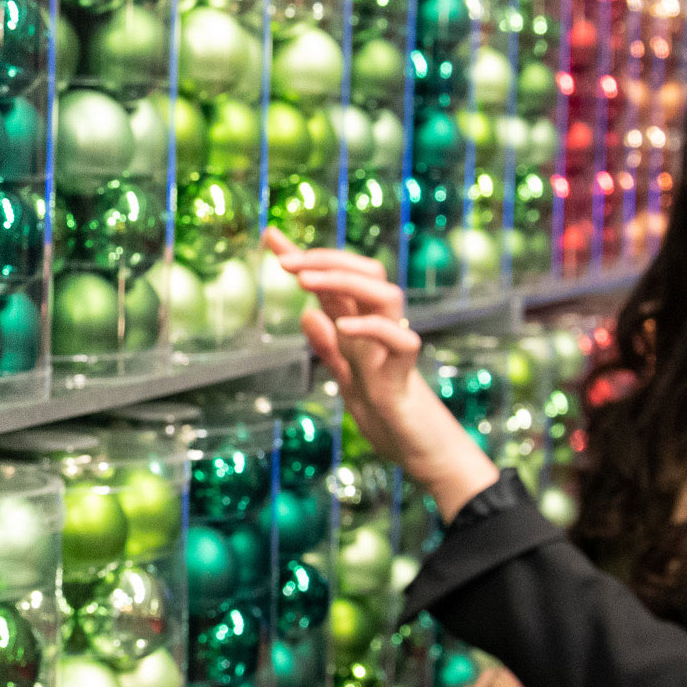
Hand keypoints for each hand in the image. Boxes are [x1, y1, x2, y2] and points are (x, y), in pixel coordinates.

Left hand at [264, 230, 498, 515]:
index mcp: (361, 326)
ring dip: (345, 281)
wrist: (416, 450)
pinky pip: (400, 340)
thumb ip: (327, 347)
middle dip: (326, 260)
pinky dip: (372, 328)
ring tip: (306, 282)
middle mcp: (379, 328)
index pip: (335, 280)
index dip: (306, 256)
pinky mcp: (404, 374)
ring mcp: (394, 347)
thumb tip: (306, 314)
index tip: (269, 236)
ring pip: (385, 294)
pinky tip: (341, 326)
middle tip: (285, 263)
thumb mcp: (345, 377)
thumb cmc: (385, 413)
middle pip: (366, 272)